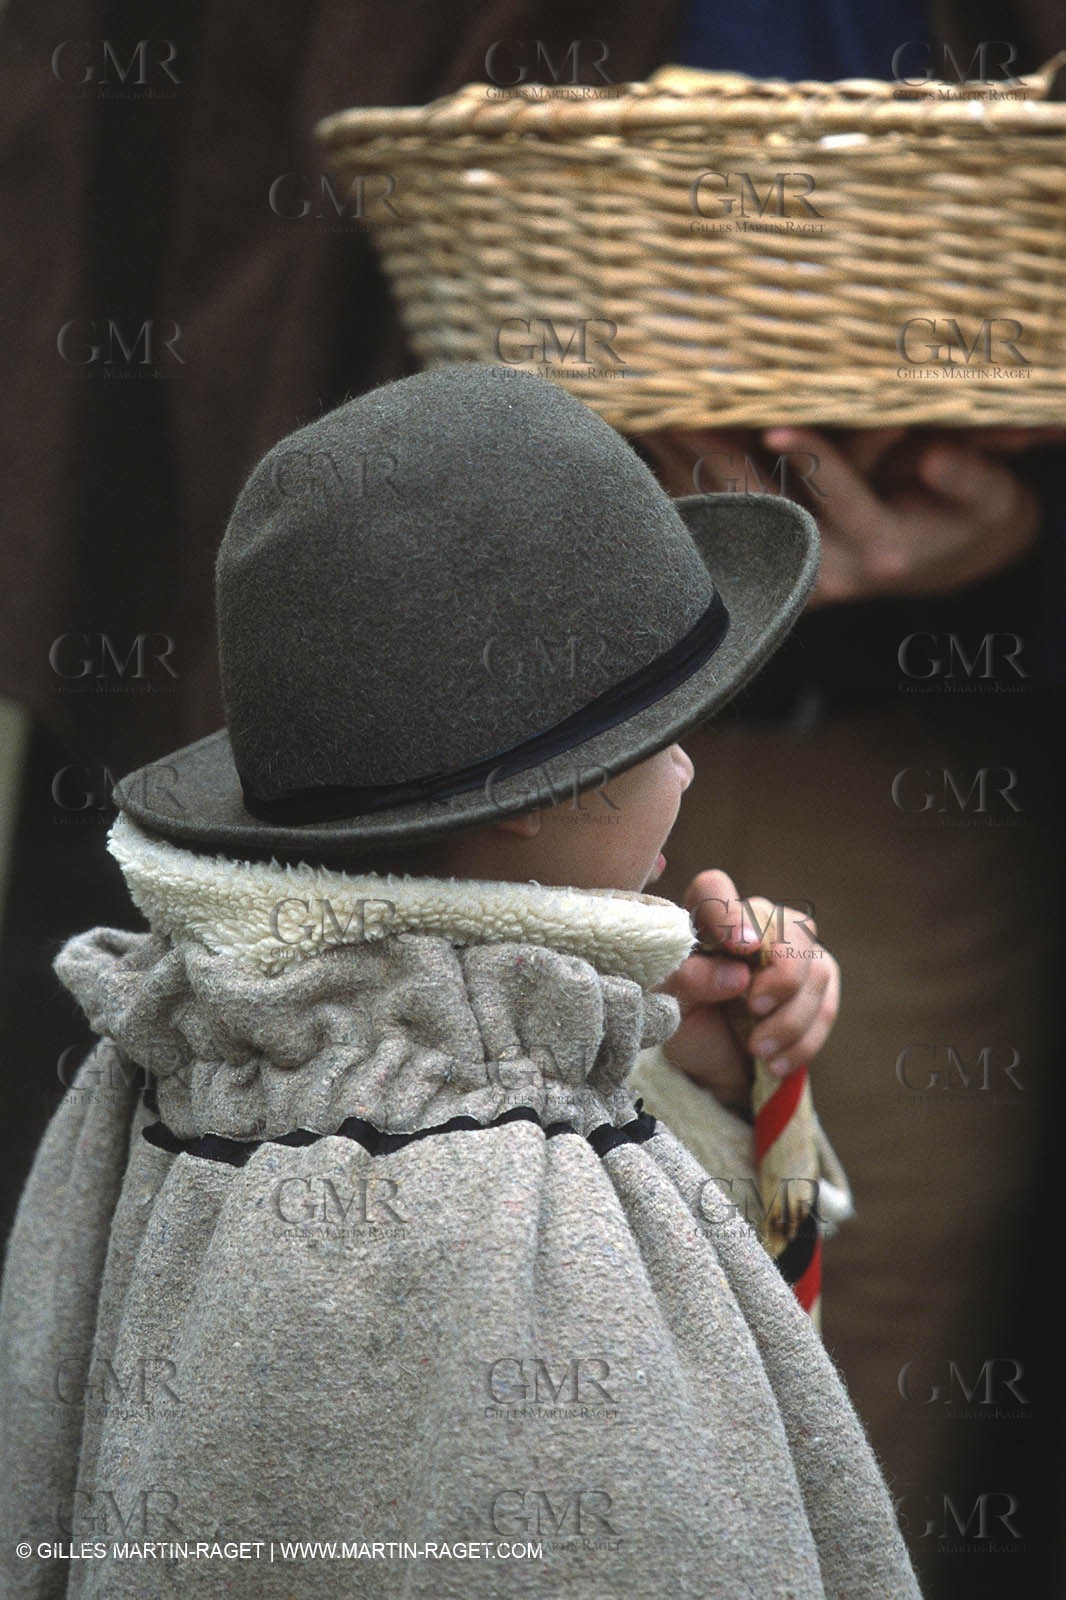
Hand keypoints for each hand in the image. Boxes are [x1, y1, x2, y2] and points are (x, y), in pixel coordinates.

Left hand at [636, 424, 1050, 602]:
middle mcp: (825, 568)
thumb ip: (968, 480)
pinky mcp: (769, 561)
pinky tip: (650, 444)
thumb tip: (935, 458)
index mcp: (879, 550)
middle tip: (685, 408)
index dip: (813, 459)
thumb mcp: (991, 502)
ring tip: (651, 414)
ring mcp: (791, 569)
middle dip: (723, 454)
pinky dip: (683, 480)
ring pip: (732, 513)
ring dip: (687, 465)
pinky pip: (719, 519)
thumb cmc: (969, 519)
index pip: (840, 497)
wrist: (942, 560)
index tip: (779, 425)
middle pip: (765, 505)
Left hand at [654, 869, 839, 1115]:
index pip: (714, 889)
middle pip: (788, 927)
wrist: (712, 1058)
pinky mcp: (815, 981)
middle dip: (782, 973)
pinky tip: (776, 1062)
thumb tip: (737, 975)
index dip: (730, 914)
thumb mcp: (667, 1002)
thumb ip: (687, 980)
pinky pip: (826, 1006)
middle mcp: (753, 921)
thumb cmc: (684, 1017)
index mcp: (704, 916)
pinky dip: (803, 1040)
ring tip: (758, 1049)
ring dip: (790, 1018)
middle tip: (756, 1006)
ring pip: (815, 969)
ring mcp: (792, 949)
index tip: (743, 947)